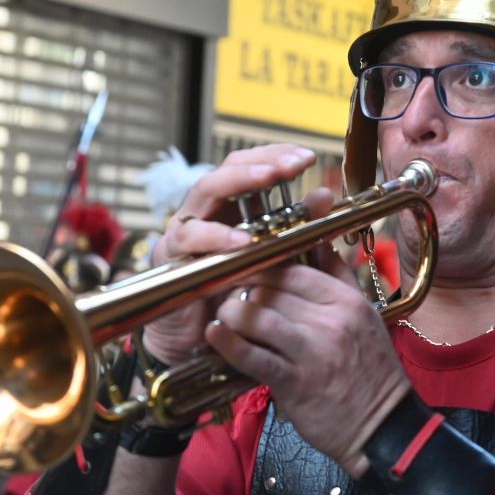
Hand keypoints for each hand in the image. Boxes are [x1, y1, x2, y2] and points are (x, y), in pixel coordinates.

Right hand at [142, 144, 316, 362]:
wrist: (199, 338)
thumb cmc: (233, 295)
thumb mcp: (271, 258)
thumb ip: (294, 226)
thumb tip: (323, 195)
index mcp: (230, 208)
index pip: (250, 166)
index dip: (275, 156)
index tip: (305, 157)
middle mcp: (207, 211)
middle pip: (228, 169)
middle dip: (262, 162)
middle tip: (294, 163)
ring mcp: (186, 228)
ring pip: (206, 189)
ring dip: (240, 182)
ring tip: (270, 178)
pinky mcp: (171, 253)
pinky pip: (191, 236)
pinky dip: (217, 235)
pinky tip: (242, 239)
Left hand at [205, 245, 410, 474]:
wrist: (384, 427)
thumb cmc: (371, 371)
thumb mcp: (366, 317)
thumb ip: (340, 279)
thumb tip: (320, 244)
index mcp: (347, 302)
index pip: (294, 271)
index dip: (263, 269)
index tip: (245, 271)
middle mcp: (331, 321)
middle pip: (272, 291)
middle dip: (243, 289)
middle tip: (226, 293)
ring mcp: (313, 352)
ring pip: (258, 317)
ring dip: (232, 312)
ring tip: (222, 314)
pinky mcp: (295, 383)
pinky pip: (253, 357)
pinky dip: (229, 344)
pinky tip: (214, 335)